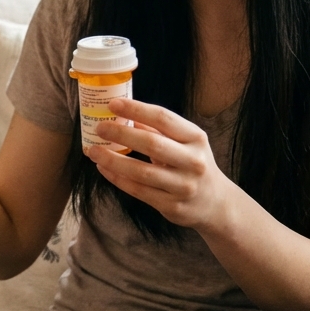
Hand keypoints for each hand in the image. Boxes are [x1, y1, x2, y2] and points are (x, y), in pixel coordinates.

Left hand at [87, 97, 230, 230]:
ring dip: (113, 160)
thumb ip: (158, 130)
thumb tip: (125, 114)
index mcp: (196, 138)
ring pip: (141, 172)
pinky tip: (104, 168)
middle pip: (152, 143)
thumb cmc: (193, 165)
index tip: (113, 104)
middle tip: (100, 128)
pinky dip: (118, 178)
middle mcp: (193, 161)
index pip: (163, 118)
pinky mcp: (172, 206)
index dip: (136, 110)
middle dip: (121, 134)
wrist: (216, 204)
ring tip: (93, 151)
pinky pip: (139, 191)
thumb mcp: (185, 143)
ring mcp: (183, 186)